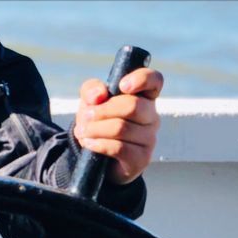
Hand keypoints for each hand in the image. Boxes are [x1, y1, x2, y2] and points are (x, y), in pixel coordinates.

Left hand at [72, 67, 162, 184]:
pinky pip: (120, 148)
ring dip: (96, 129)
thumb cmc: (98, 120)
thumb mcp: (90, 100)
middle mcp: (151, 116)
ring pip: (122, 128)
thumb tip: (99, 95)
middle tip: (86, 115)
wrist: (97, 154)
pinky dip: (99, 144)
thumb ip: (91, 89)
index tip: (121, 86)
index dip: (142, 79)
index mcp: (143, 96)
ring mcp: (149, 138)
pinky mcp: (142, 158)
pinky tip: (89, 143)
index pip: (154, 80)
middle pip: (133, 106)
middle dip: (103, 110)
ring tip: (83, 131)